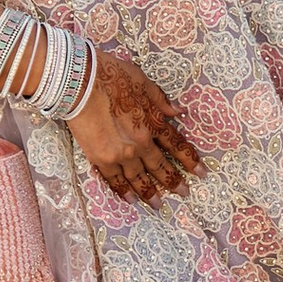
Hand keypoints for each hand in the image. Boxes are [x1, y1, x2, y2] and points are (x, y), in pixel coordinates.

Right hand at [70, 48, 202, 202]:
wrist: (81, 83)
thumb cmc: (113, 76)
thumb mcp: (145, 83)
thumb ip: (161, 101)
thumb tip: (179, 112)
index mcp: (154, 123)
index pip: (178, 146)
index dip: (191, 160)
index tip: (202, 172)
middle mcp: (141, 143)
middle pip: (161, 166)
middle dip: (174, 181)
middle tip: (184, 193)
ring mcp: (121, 154)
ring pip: (139, 178)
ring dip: (150, 192)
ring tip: (159, 205)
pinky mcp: (101, 158)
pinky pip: (115, 180)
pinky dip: (124, 191)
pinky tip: (131, 199)